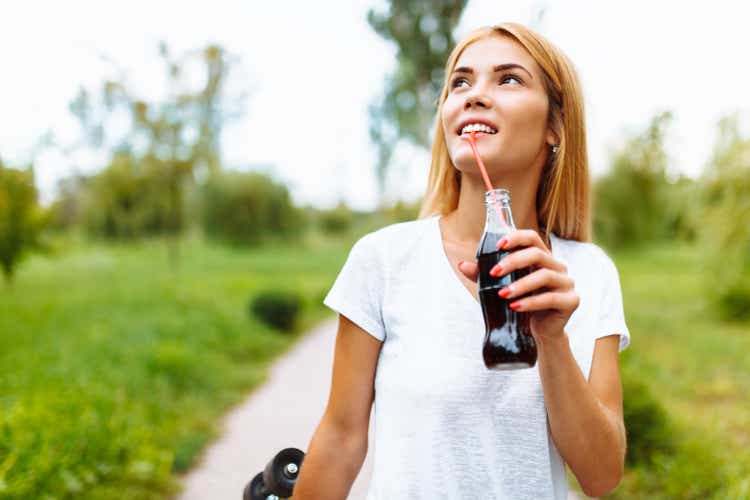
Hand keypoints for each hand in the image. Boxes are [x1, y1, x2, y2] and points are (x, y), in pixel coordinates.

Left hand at [457, 229, 578, 343]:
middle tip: (494, 273)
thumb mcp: (499, 287)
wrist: (538, 333)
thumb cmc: (520, 304)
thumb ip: (483, 275)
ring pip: (544, 276)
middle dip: (513, 261)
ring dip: (521, 284)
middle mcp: (557, 266)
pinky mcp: (571, 301)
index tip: (498, 245)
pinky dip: (531, 302)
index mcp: (542, 258)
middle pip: (537, 254)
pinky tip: (515, 307)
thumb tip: (462, 265)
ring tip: (502, 294)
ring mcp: (567, 283)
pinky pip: (551, 298)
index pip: (532, 238)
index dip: (516, 237)